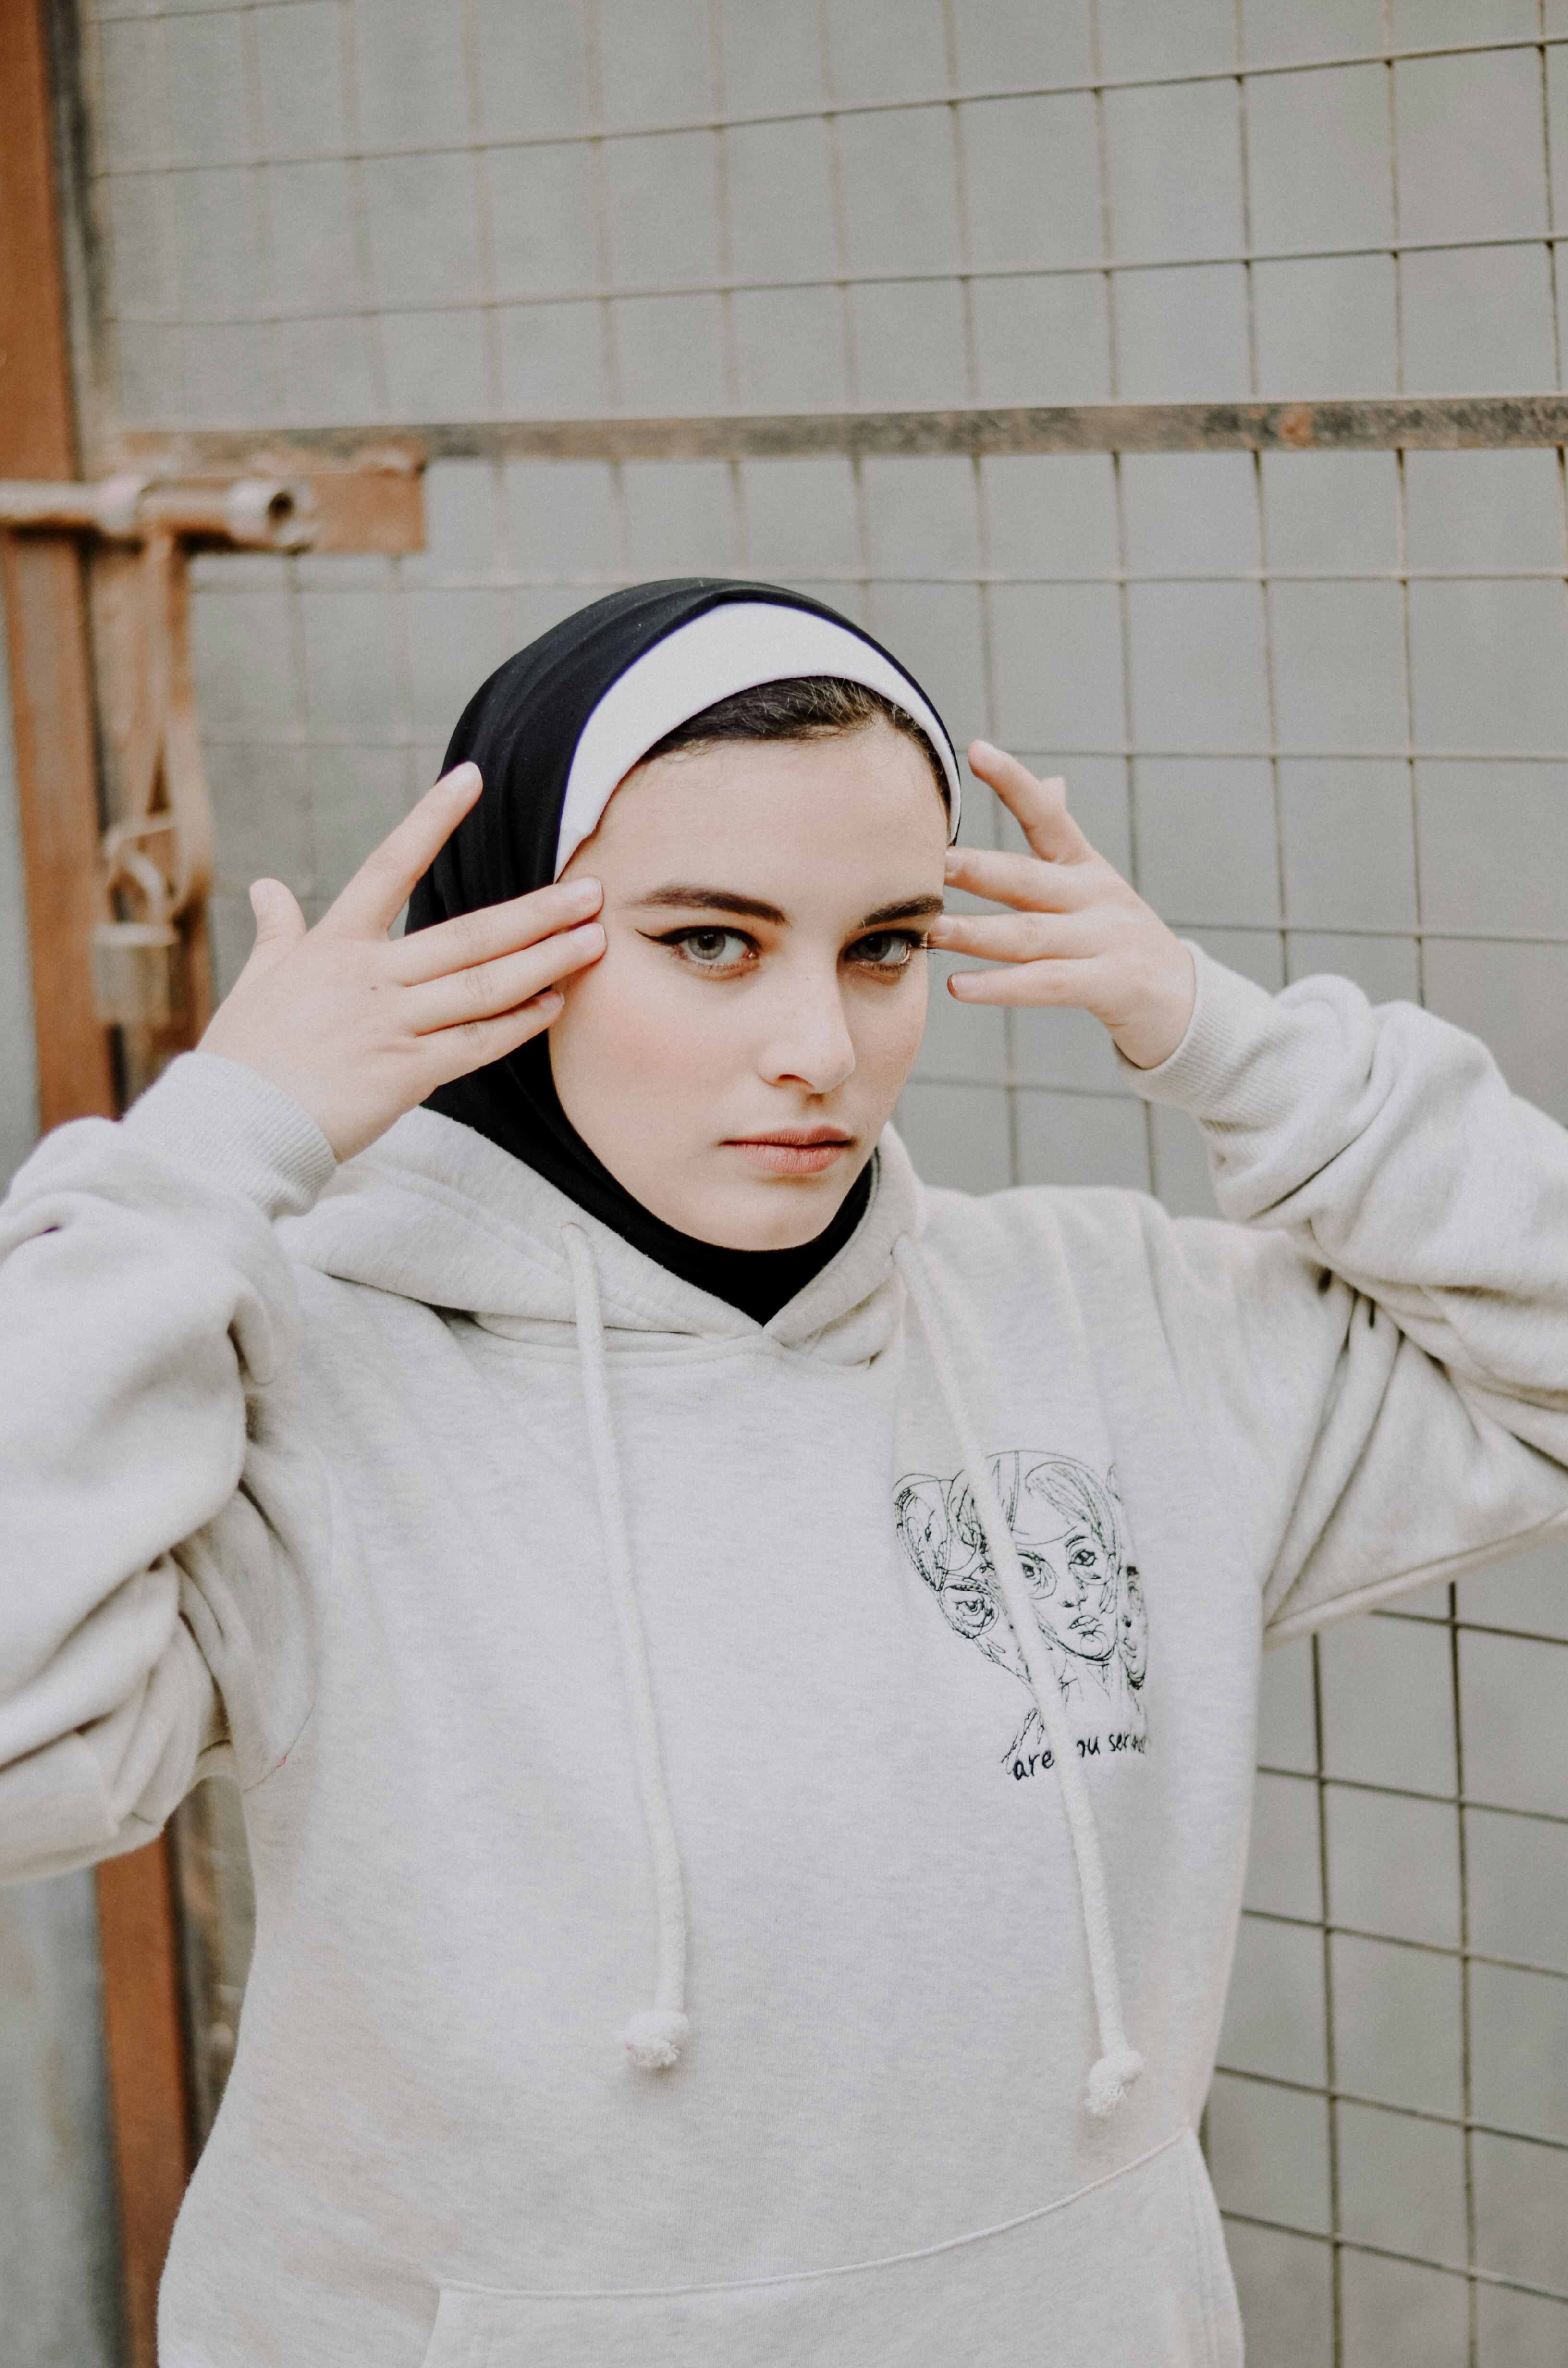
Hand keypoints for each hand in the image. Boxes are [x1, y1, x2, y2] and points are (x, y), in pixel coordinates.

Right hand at [200, 763, 605, 1158]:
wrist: (234, 1126)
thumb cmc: (244, 1056)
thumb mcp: (256, 983)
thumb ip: (276, 933)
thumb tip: (266, 888)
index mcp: (333, 945)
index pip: (389, 866)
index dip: (431, 819)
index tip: (472, 777)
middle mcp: (369, 977)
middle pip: (469, 934)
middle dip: (536, 912)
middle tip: (590, 891)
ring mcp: (391, 1024)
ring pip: (485, 986)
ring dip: (547, 962)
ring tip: (594, 940)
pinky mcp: (406, 1073)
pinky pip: (477, 1044)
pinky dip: (519, 1024)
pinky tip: (555, 1005)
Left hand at [928, 743, 1196, 1071]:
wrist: (1186, 1003)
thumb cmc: (1120, 944)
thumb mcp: (1096, 887)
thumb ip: (1064, 842)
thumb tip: (1051, 781)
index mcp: (1086, 868)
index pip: (1049, 816)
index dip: (1015, 782)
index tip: (976, 749)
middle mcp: (1097, 897)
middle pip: (1027, 879)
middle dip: (975, 869)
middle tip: (926, 861)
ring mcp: (1108, 940)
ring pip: (1031, 935)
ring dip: (977, 932)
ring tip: (930, 930)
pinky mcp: (1114, 985)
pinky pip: (1048, 984)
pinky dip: (1002, 987)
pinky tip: (957, 987)